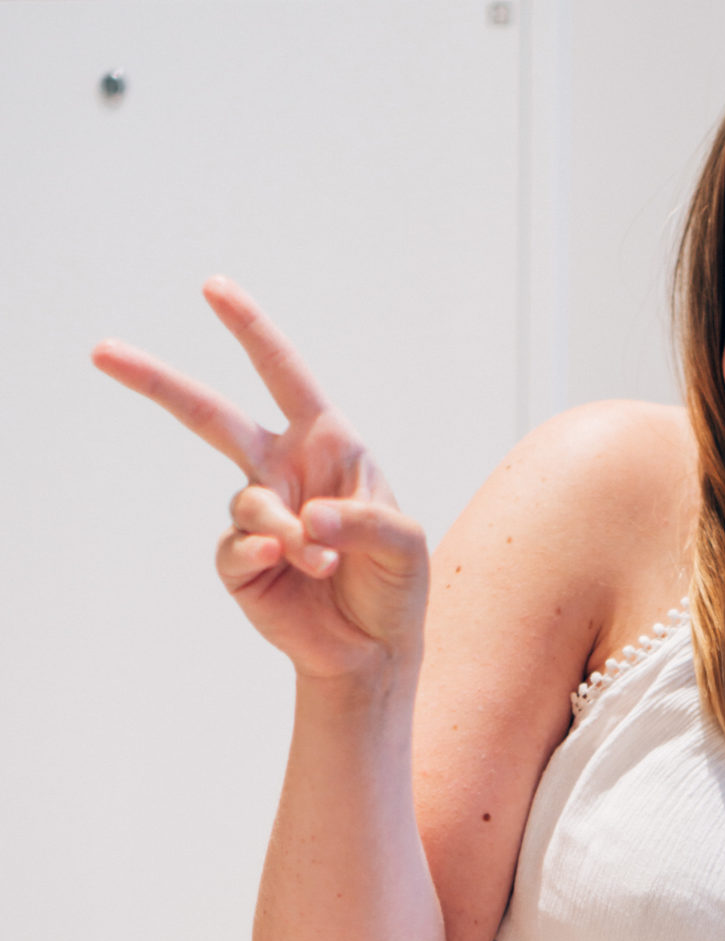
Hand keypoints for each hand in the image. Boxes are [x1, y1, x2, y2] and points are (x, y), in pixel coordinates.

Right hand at [92, 278, 428, 682]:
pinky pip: (237, 547)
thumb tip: (301, 520)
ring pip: (248, 503)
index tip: (213, 289)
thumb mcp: (405, 544)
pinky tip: (292, 564)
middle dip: (157, 383)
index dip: (249, 331)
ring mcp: (258, 516)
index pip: (283, 375)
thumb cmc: (395, 584)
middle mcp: (283, 471)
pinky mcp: (242, 562)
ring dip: (288, 531)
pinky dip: (264, 554)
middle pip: (210, 416)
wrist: (375, 651)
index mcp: (327, 445)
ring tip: (325, 562)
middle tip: (102, 352)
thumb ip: (364, 522)